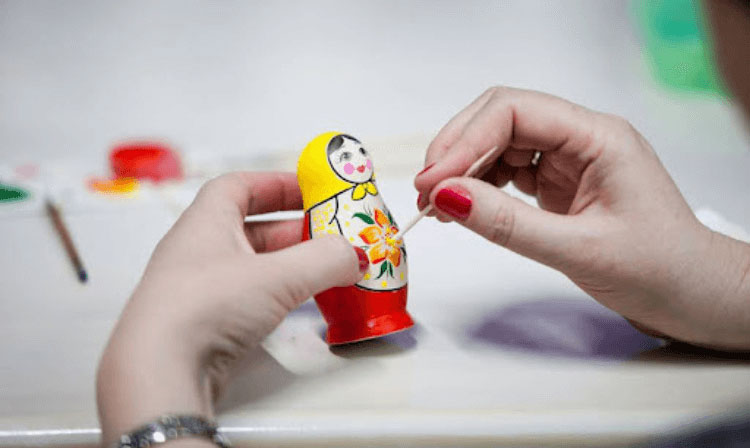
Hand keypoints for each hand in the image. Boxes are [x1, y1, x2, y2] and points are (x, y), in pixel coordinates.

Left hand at [97, 172, 366, 445]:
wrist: (160, 370)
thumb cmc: (204, 307)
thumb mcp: (276, 276)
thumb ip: (323, 260)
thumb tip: (354, 254)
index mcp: (206, 222)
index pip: (240, 186)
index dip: (277, 184)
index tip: (311, 190)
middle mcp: (199, 251)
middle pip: (252, 227)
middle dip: (295, 230)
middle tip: (332, 236)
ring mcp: (201, 289)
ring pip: (253, 265)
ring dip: (290, 265)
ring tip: (327, 271)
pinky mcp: (206, 324)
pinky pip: (249, 298)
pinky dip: (278, 295)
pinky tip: (300, 305)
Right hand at [415, 87, 749, 349]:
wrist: (692, 295)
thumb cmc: (658, 269)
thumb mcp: (577, 249)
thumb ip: (507, 223)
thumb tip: (445, 197)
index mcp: (599, 137)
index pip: (515, 112)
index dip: (465, 141)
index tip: (432, 181)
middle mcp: (582, 137)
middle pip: (501, 118)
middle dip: (457, 150)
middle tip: (425, 192)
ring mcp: (570, 159)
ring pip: (500, 143)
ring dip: (463, 169)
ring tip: (437, 206)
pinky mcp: (560, 181)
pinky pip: (508, 170)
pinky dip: (479, 187)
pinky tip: (464, 208)